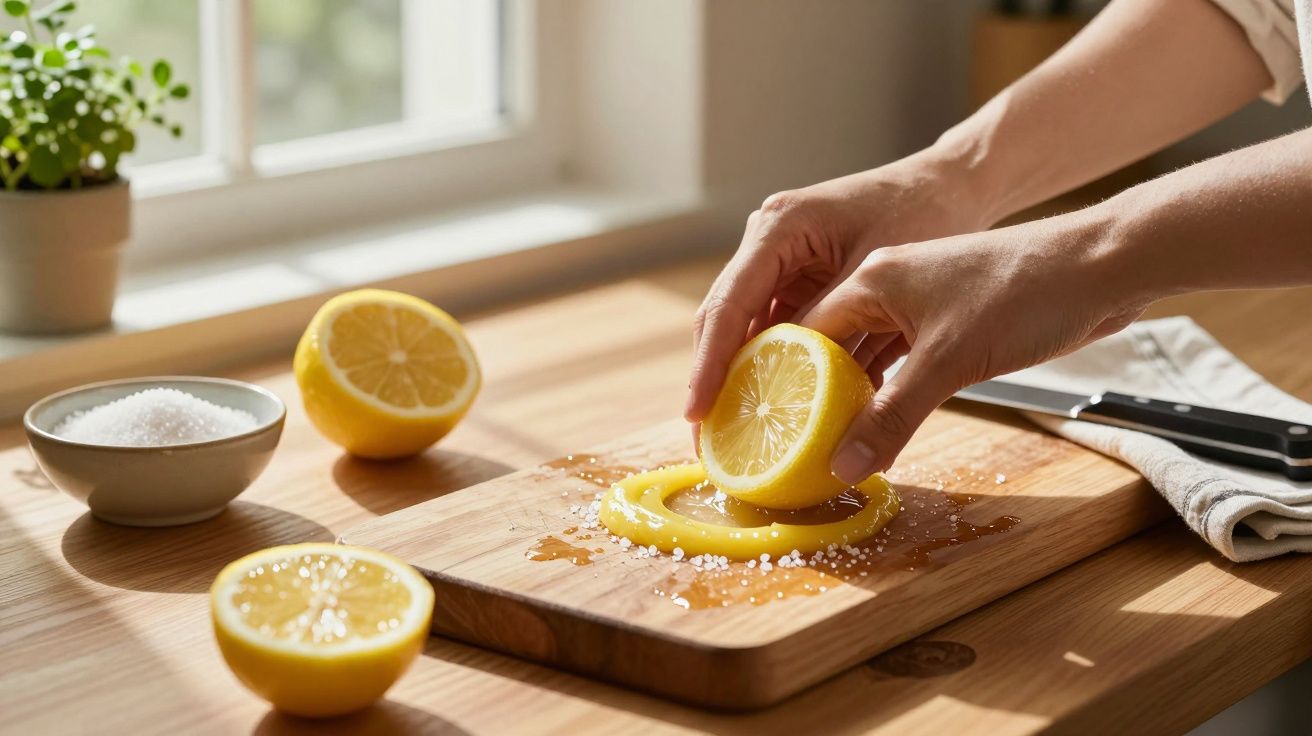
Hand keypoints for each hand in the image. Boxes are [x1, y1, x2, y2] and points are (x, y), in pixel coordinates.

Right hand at [686, 153, 986, 425]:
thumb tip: (807, 394)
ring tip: (738, 436)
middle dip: (716, 380)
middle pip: (728, 320)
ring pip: (754, 331)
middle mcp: (769, 241)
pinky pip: (785, 329)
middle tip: (707, 439)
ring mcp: (783, 260)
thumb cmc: (926, 212)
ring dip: (750, 380)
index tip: (696, 411)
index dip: (709, 363)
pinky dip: (789, 367)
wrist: (953, 186)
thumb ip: (836, 330)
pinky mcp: (803, 278)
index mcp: (780, 227)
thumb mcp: (877, 274)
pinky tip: (787, 411)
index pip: (729, 303)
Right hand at [798, 210, 1151, 482]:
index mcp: (872, 278)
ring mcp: (919, 301)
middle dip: (801, 387)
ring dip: (845, 392)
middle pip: (825, 343)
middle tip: (776, 435)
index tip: (753, 416)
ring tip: (819, 438)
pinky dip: (883, 388)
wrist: (1103, 265)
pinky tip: (874, 420)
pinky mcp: (950, 320)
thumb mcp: (950, 362)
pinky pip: (898, 359)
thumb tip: (843, 464)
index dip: (771, 373)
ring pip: (864, 353)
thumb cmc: (1026, 292)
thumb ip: (892, 416)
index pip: (800, 331)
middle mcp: (886, 285)